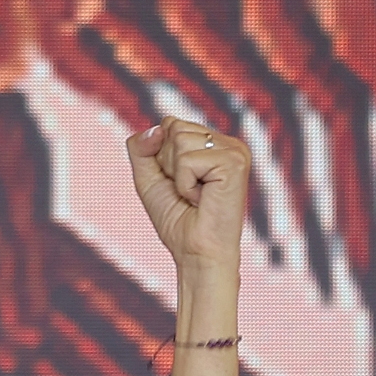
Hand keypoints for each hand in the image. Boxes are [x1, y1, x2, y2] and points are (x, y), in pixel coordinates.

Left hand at [126, 117, 249, 268]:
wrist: (196, 252)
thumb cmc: (178, 220)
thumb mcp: (149, 177)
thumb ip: (141, 147)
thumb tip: (158, 127)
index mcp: (212, 142)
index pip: (170, 123)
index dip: (161, 156)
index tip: (179, 183)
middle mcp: (227, 142)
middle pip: (174, 127)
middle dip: (168, 164)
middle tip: (188, 191)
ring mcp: (234, 150)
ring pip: (179, 140)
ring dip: (177, 175)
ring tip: (196, 195)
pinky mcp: (234, 161)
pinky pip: (187, 160)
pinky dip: (185, 184)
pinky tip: (202, 198)